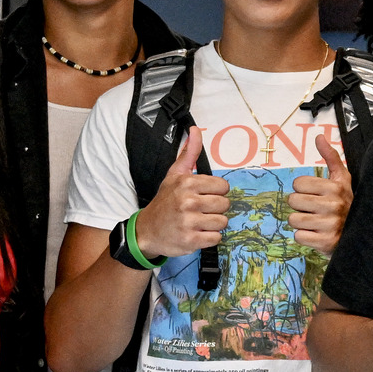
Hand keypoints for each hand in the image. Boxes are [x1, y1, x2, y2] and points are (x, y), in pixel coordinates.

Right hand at [134, 130, 230, 258]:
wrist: (147, 230)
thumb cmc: (165, 201)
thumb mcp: (174, 175)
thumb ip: (189, 154)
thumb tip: (195, 130)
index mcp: (187, 183)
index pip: (223, 186)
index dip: (215, 192)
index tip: (203, 196)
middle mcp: (188, 201)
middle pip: (225, 204)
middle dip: (215, 209)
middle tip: (199, 210)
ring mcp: (189, 222)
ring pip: (222, 222)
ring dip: (213, 224)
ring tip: (198, 222)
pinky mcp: (190, 241)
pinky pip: (216, 238)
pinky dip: (209, 238)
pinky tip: (196, 233)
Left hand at [288, 138, 352, 251]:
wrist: (362, 235)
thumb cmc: (346, 204)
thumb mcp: (342, 179)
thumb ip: (330, 157)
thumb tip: (318, 136)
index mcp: (335, 187)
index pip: (298, 183)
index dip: (303, 190)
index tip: (315, 195)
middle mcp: (333, 205)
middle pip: (293, 201)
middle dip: (300, 206)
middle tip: (314, 210)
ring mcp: (330, 225)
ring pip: (293, 219)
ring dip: (301, 223)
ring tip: (315, 222)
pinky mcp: (326, 242)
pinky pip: (299, 237)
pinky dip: (305, 237)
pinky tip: (317, 234)